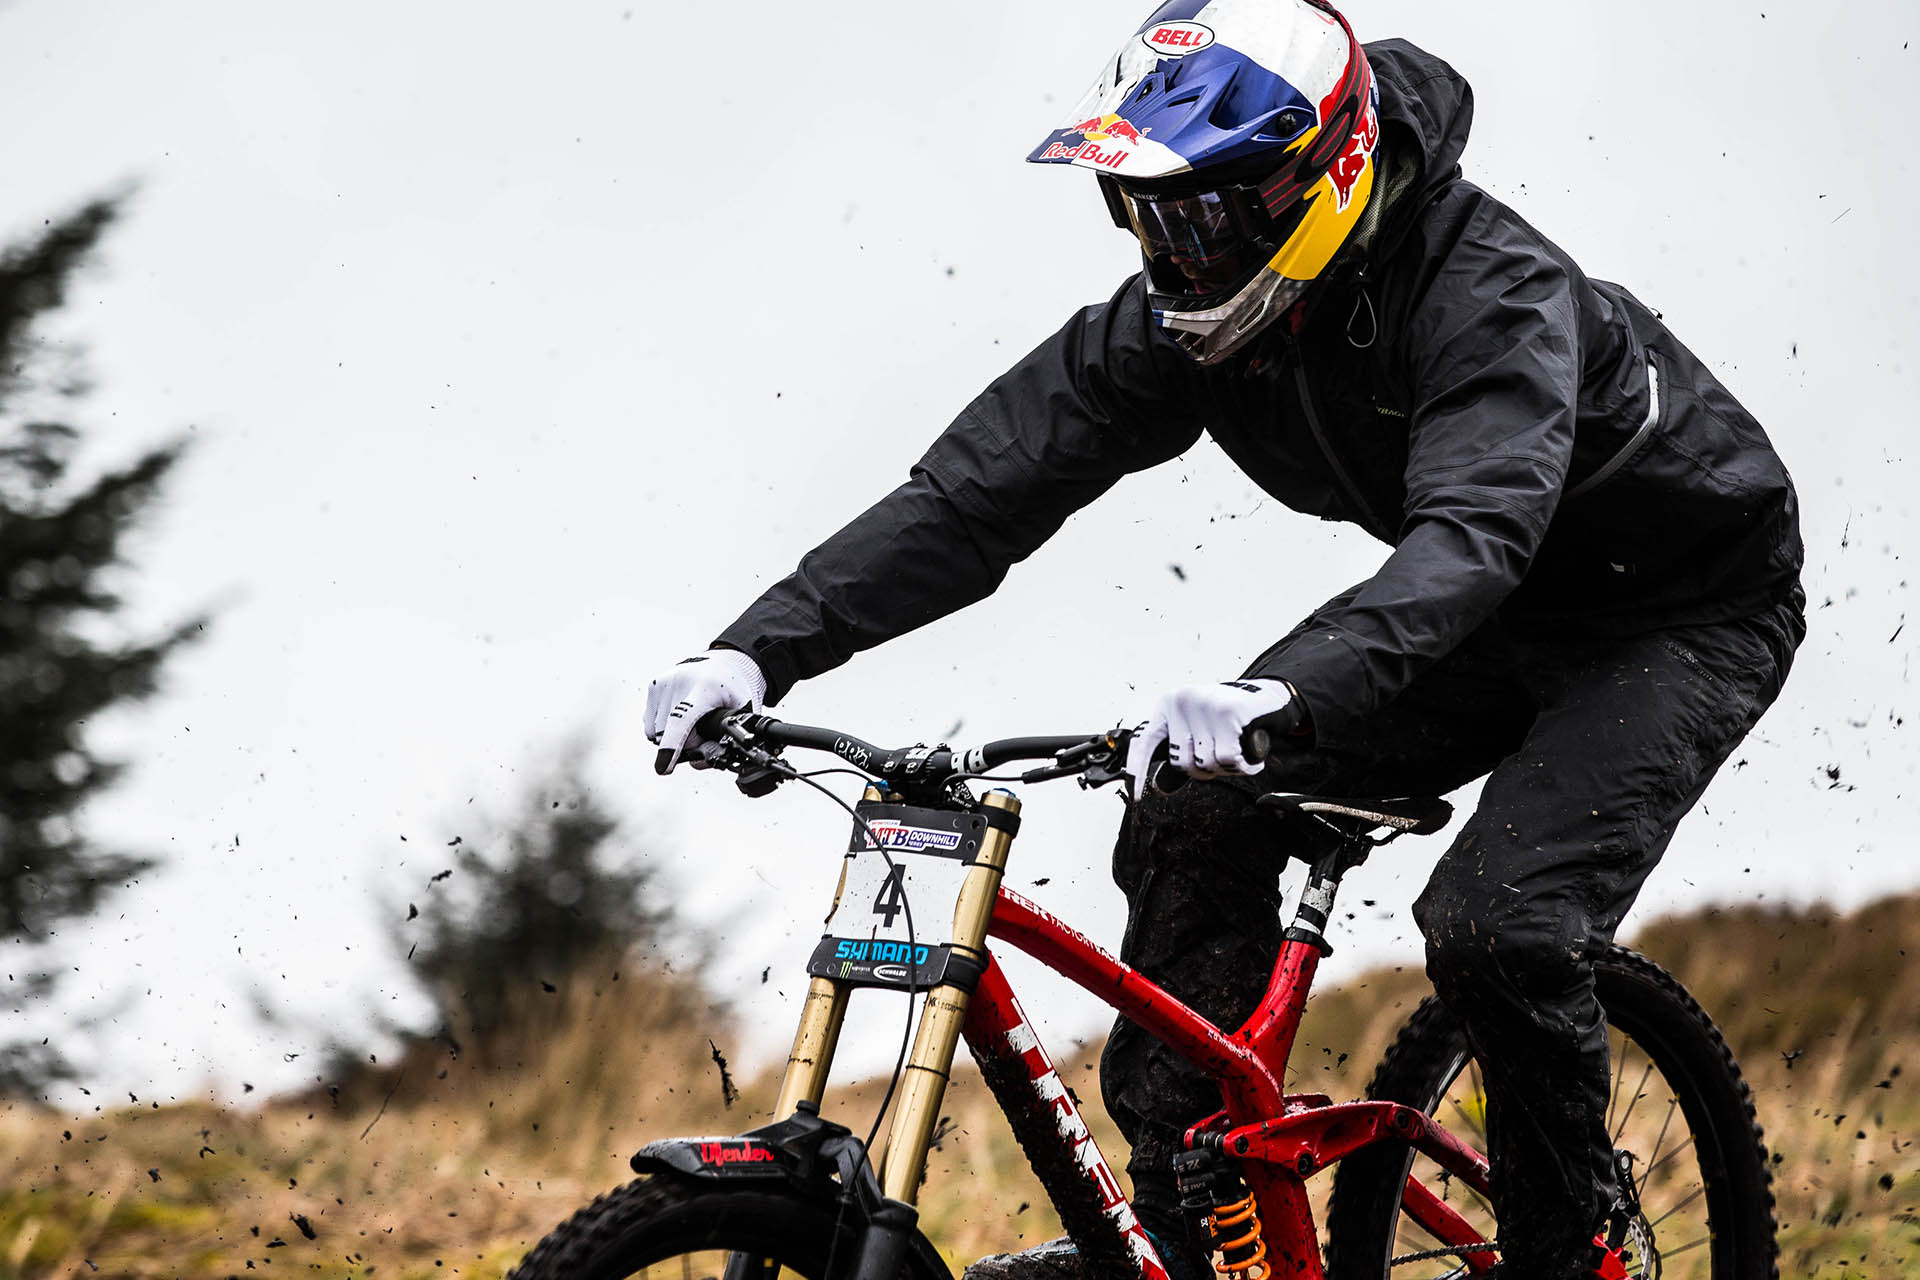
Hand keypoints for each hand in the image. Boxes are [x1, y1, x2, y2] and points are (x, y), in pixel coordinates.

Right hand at [644, 648, 767, 772]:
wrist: (724, 662)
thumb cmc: (733, 690)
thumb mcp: (739, 715)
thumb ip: (722, 742)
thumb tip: (696, 762)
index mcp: (705, 688)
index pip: (682, 719)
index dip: (673, 746)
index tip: (664, 768)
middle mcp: (680, 682)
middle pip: (669, 733)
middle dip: (684, 743)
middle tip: (703, 733)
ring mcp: (664, 683)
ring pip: (656, 732)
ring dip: (671, 737)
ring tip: (693, 722)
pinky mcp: (654, 685)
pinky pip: (650, 723)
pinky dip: (662, 729)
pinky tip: (679, 717)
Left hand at [1124, 678, 1295, 800]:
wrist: (1269, 697)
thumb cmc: (1230, 716)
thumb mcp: (1198, 728)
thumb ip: (1180, 752)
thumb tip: (1159, 786)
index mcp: (1169, 704)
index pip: (1144, 741)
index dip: (1137, 770)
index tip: (1135, 795)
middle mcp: (1182, 702)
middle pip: (1181, 763)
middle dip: (1203, 770)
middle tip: (1221, 758)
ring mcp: (1204, 705)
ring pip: (1205, 763)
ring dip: (1225, 768)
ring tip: (1236, 751)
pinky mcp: (1228, 713)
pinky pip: (1227, 758)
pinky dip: (1242, 766)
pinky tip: (1250, 758)